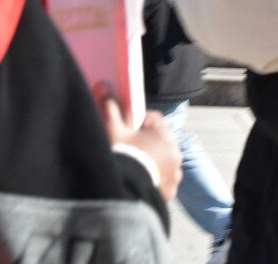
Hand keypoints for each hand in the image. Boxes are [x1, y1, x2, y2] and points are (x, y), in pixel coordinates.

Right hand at [97, 86, 181, 200]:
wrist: (125, 192)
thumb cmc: (122, 155)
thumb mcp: (113, 130)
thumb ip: (109, 107)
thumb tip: (102, 85)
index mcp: (164, 134)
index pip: (153, 119)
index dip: (138, 120)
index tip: (126, 127)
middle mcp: (175, 152)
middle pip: (159, 140)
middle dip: (145, 142)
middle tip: (128, 148)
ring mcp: (174, 172)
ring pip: (163, 161)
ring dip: (153, 161)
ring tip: (134, 167)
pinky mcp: (170, 190)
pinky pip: (164, 180)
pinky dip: (156, 179)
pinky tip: (142, 181)